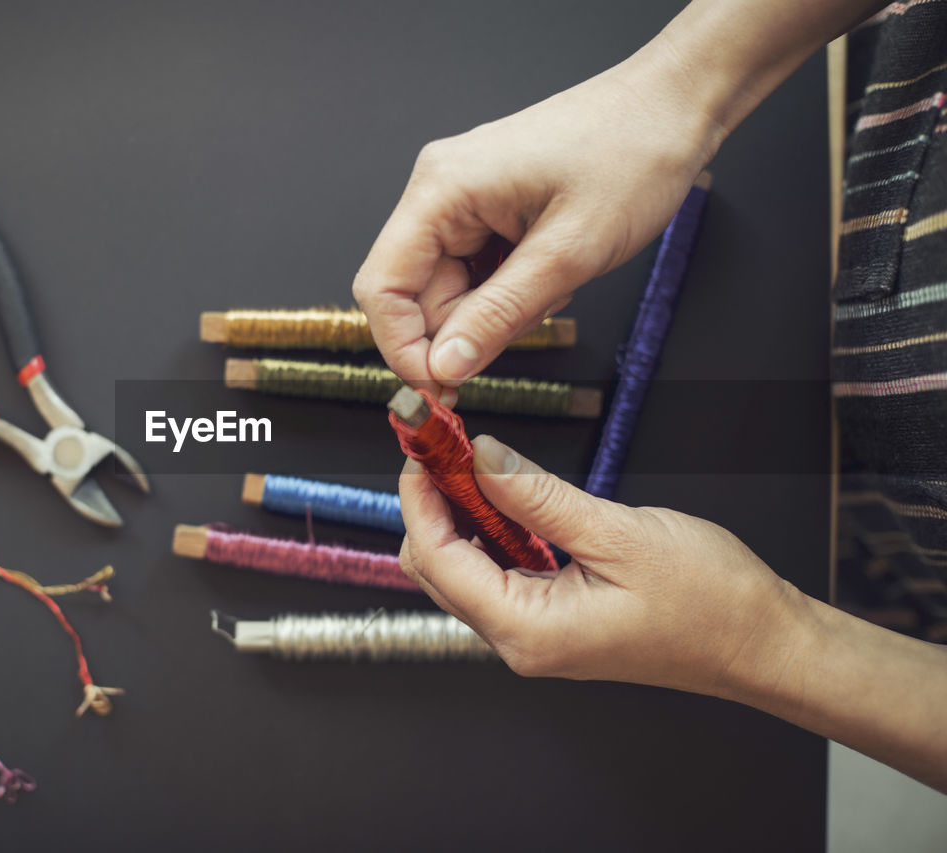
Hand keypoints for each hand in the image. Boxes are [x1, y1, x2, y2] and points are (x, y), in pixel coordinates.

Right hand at [353, 49, 719, 389]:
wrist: (673, 108)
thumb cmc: (633, 156)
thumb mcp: (569, 253)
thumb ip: (499, 315)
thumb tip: (444, 367)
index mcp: (442, 189)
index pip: (383, 287)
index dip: (403, 347)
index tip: (440, 387)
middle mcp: (440, 191)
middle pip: (416, 293)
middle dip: (462, 329)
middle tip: (519, 337)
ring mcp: (463, 200)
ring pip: (451, 288)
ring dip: (494, 311)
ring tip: (553, 287)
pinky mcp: (487, 209)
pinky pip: (477, 272)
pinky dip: (509, 292)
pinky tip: (551, 275)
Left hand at [398, 434, 805, 696]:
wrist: (763, 642)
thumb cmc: (711, 600)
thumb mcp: (619, 533)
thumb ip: (538, 497)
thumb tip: (479, 457)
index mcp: (528, 631)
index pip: (438, 560)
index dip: (420, 498)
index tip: (422, 446)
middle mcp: (520, 642)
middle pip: (438, 569)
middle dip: (433, 503)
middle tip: (447, 446)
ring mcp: (534, 636)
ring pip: (464, 570)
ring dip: (461, 514)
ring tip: (473, 461)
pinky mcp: (551, 621)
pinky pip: (499, 574)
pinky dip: (491, 531)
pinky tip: (505, 496)